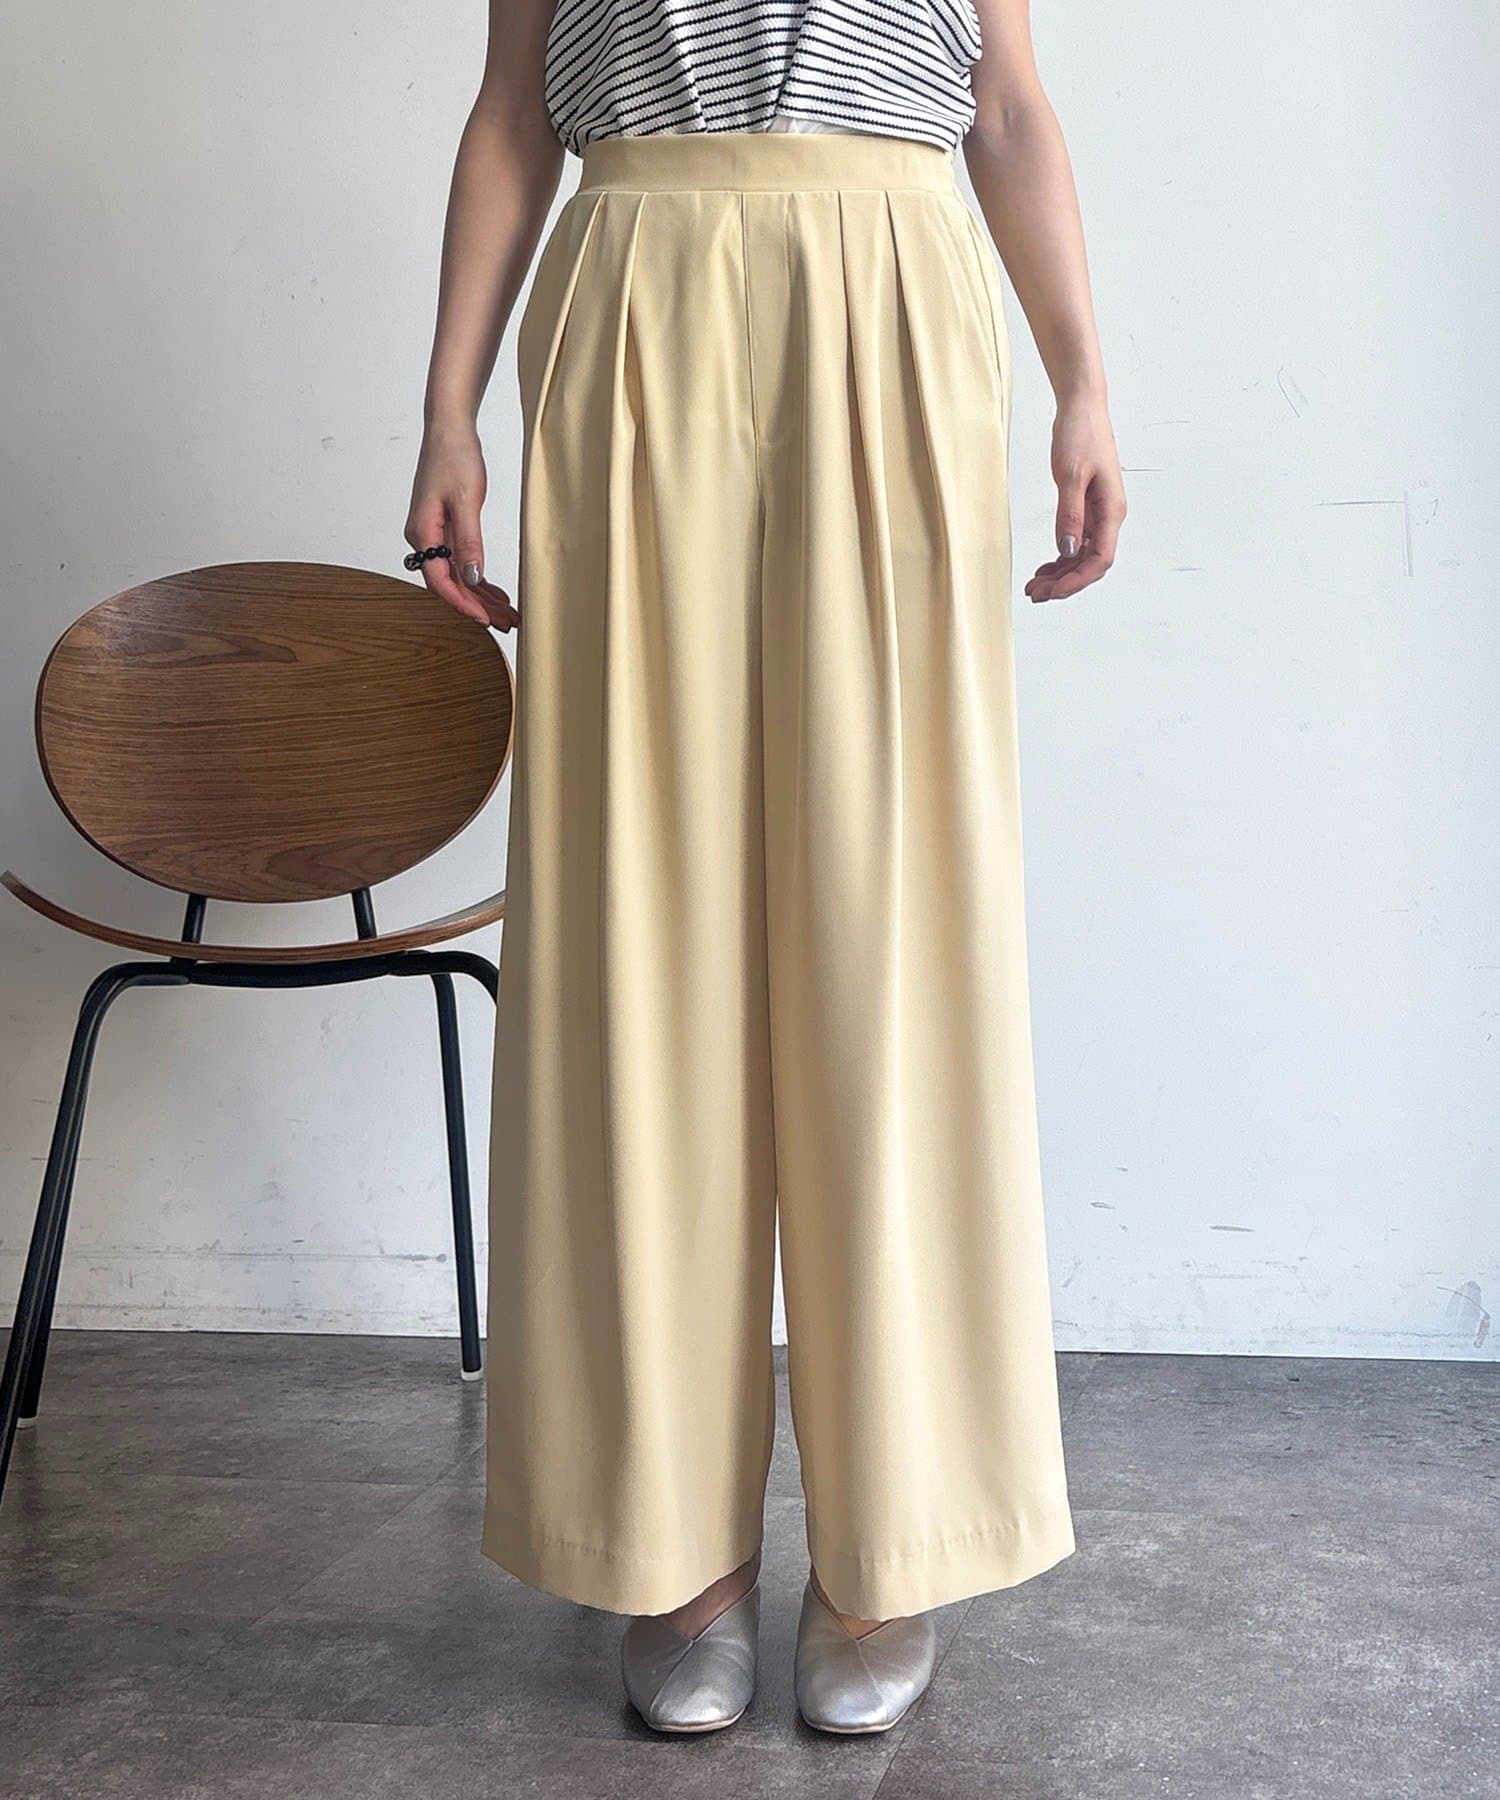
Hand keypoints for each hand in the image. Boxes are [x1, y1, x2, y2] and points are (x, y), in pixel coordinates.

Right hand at [404, 421, 519, 629]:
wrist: (449, 429)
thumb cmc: (453, 457)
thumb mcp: (465, 500)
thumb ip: (469, 541)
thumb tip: (473, 577)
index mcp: (423, 533)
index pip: (440, 580)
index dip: (463, 603)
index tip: (484, 619)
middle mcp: (425, 538)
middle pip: (450, 582)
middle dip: (477, 606)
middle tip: (505, 624)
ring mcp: (435, 534)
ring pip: (458, 575)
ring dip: (481, 595)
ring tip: (507, 614)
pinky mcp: (446, 529)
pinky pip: (462, 561)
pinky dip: (479, 578)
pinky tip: (496, 593)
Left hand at [1025, 398, 1126, 602]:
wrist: (1081, 406)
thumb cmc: (1080, 434)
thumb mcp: (1069, 476)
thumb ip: (1069, 516)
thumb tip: (1067, 551)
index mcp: (1112, 510)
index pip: (1099, 560)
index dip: (1076, 581)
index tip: (1052, 592)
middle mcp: (1108, 515)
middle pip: (1090, 563)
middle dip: (1064, 582)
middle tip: (1035, 594)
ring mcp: (1098, 512)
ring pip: (1081, 555)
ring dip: (1060, 573)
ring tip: (1034, 585)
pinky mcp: (1086, 506)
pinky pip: (1075, 541)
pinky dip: (1059, 556)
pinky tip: (1044, 566)